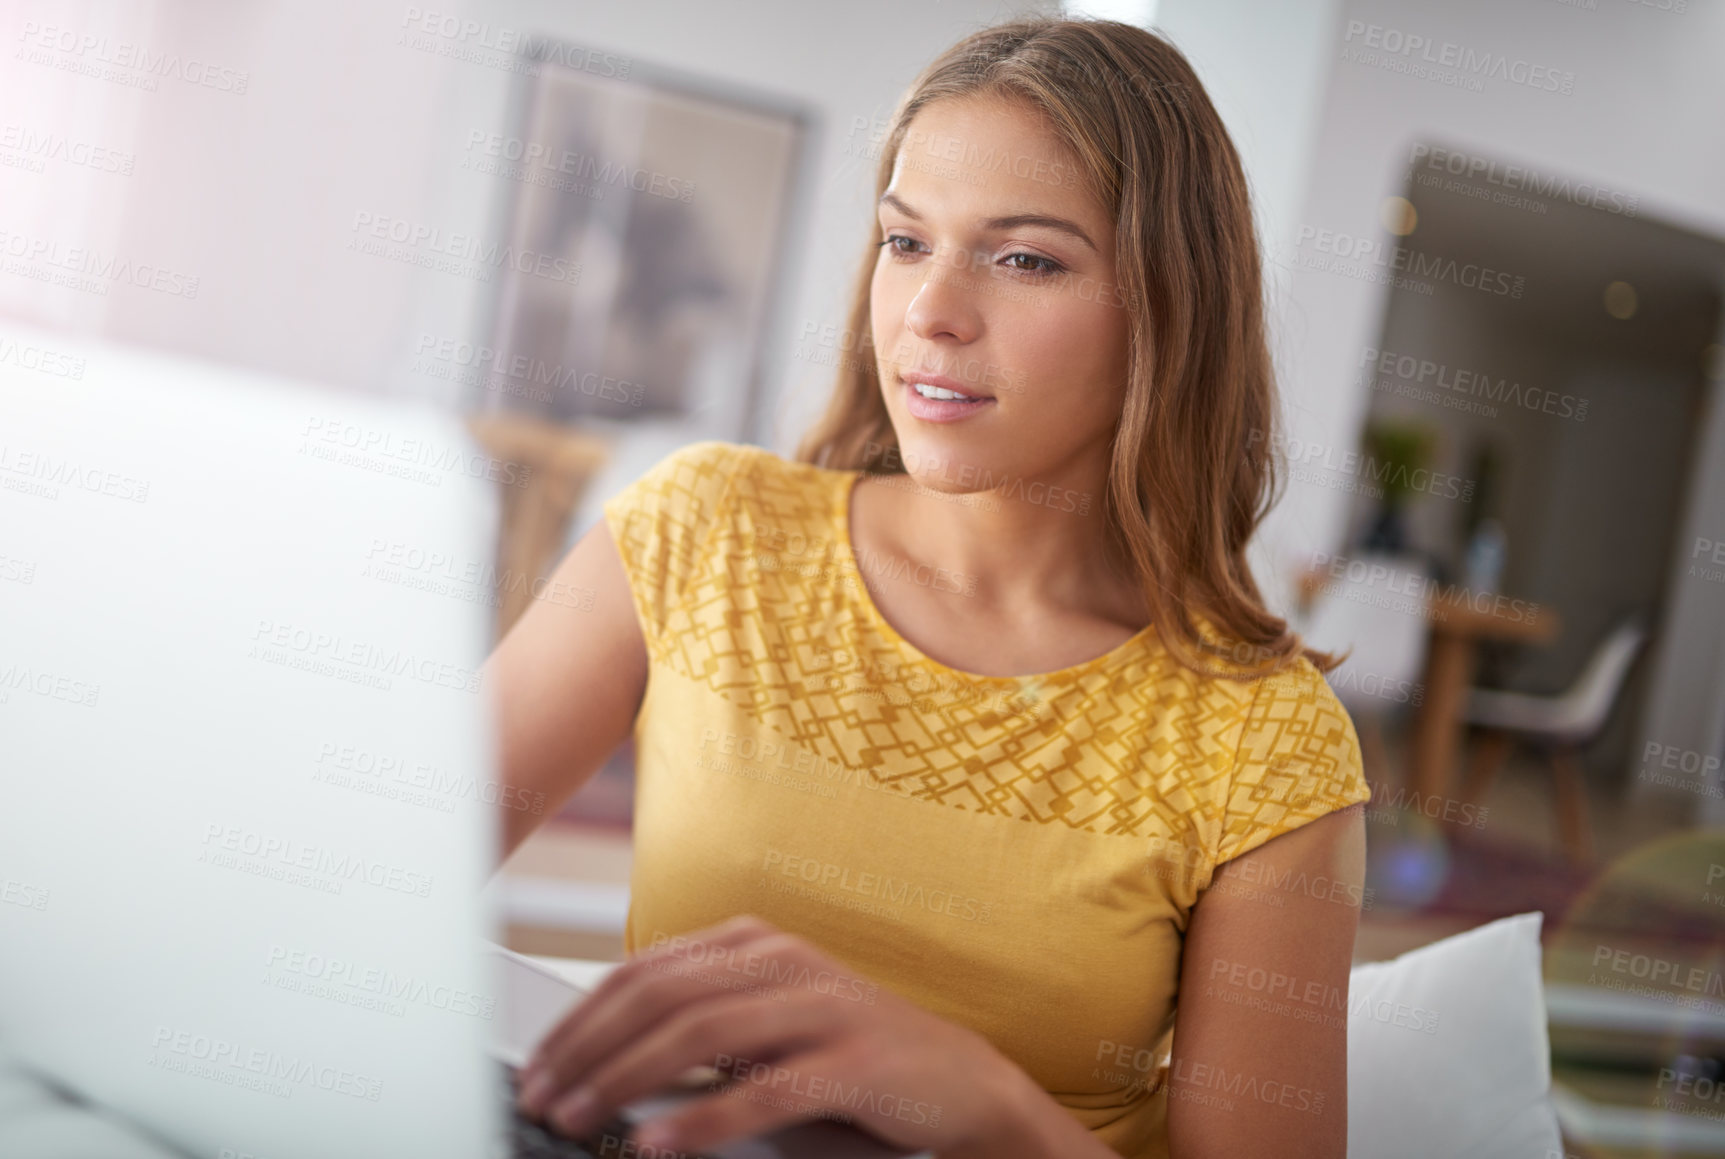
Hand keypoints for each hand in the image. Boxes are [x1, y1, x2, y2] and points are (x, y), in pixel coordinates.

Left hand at [513, 914, 1045, 1155]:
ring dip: (624, 1080)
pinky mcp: (855, 1062)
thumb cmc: (850, 1056)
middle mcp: (784, 961)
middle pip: (660, 996)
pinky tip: (656, 1146)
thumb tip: (599, 1057)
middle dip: (587, 1049)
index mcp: (755, 943)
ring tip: (578, 1118)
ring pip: (700, 1033)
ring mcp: (822, 1007)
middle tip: (540, 1097)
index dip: (580, 1018)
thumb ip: (701, 1022)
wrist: (961, 1083)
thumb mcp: (770, 1024)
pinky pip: (763, 1091)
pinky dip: (700, 1121)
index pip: (643, 971)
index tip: (535, 1065)